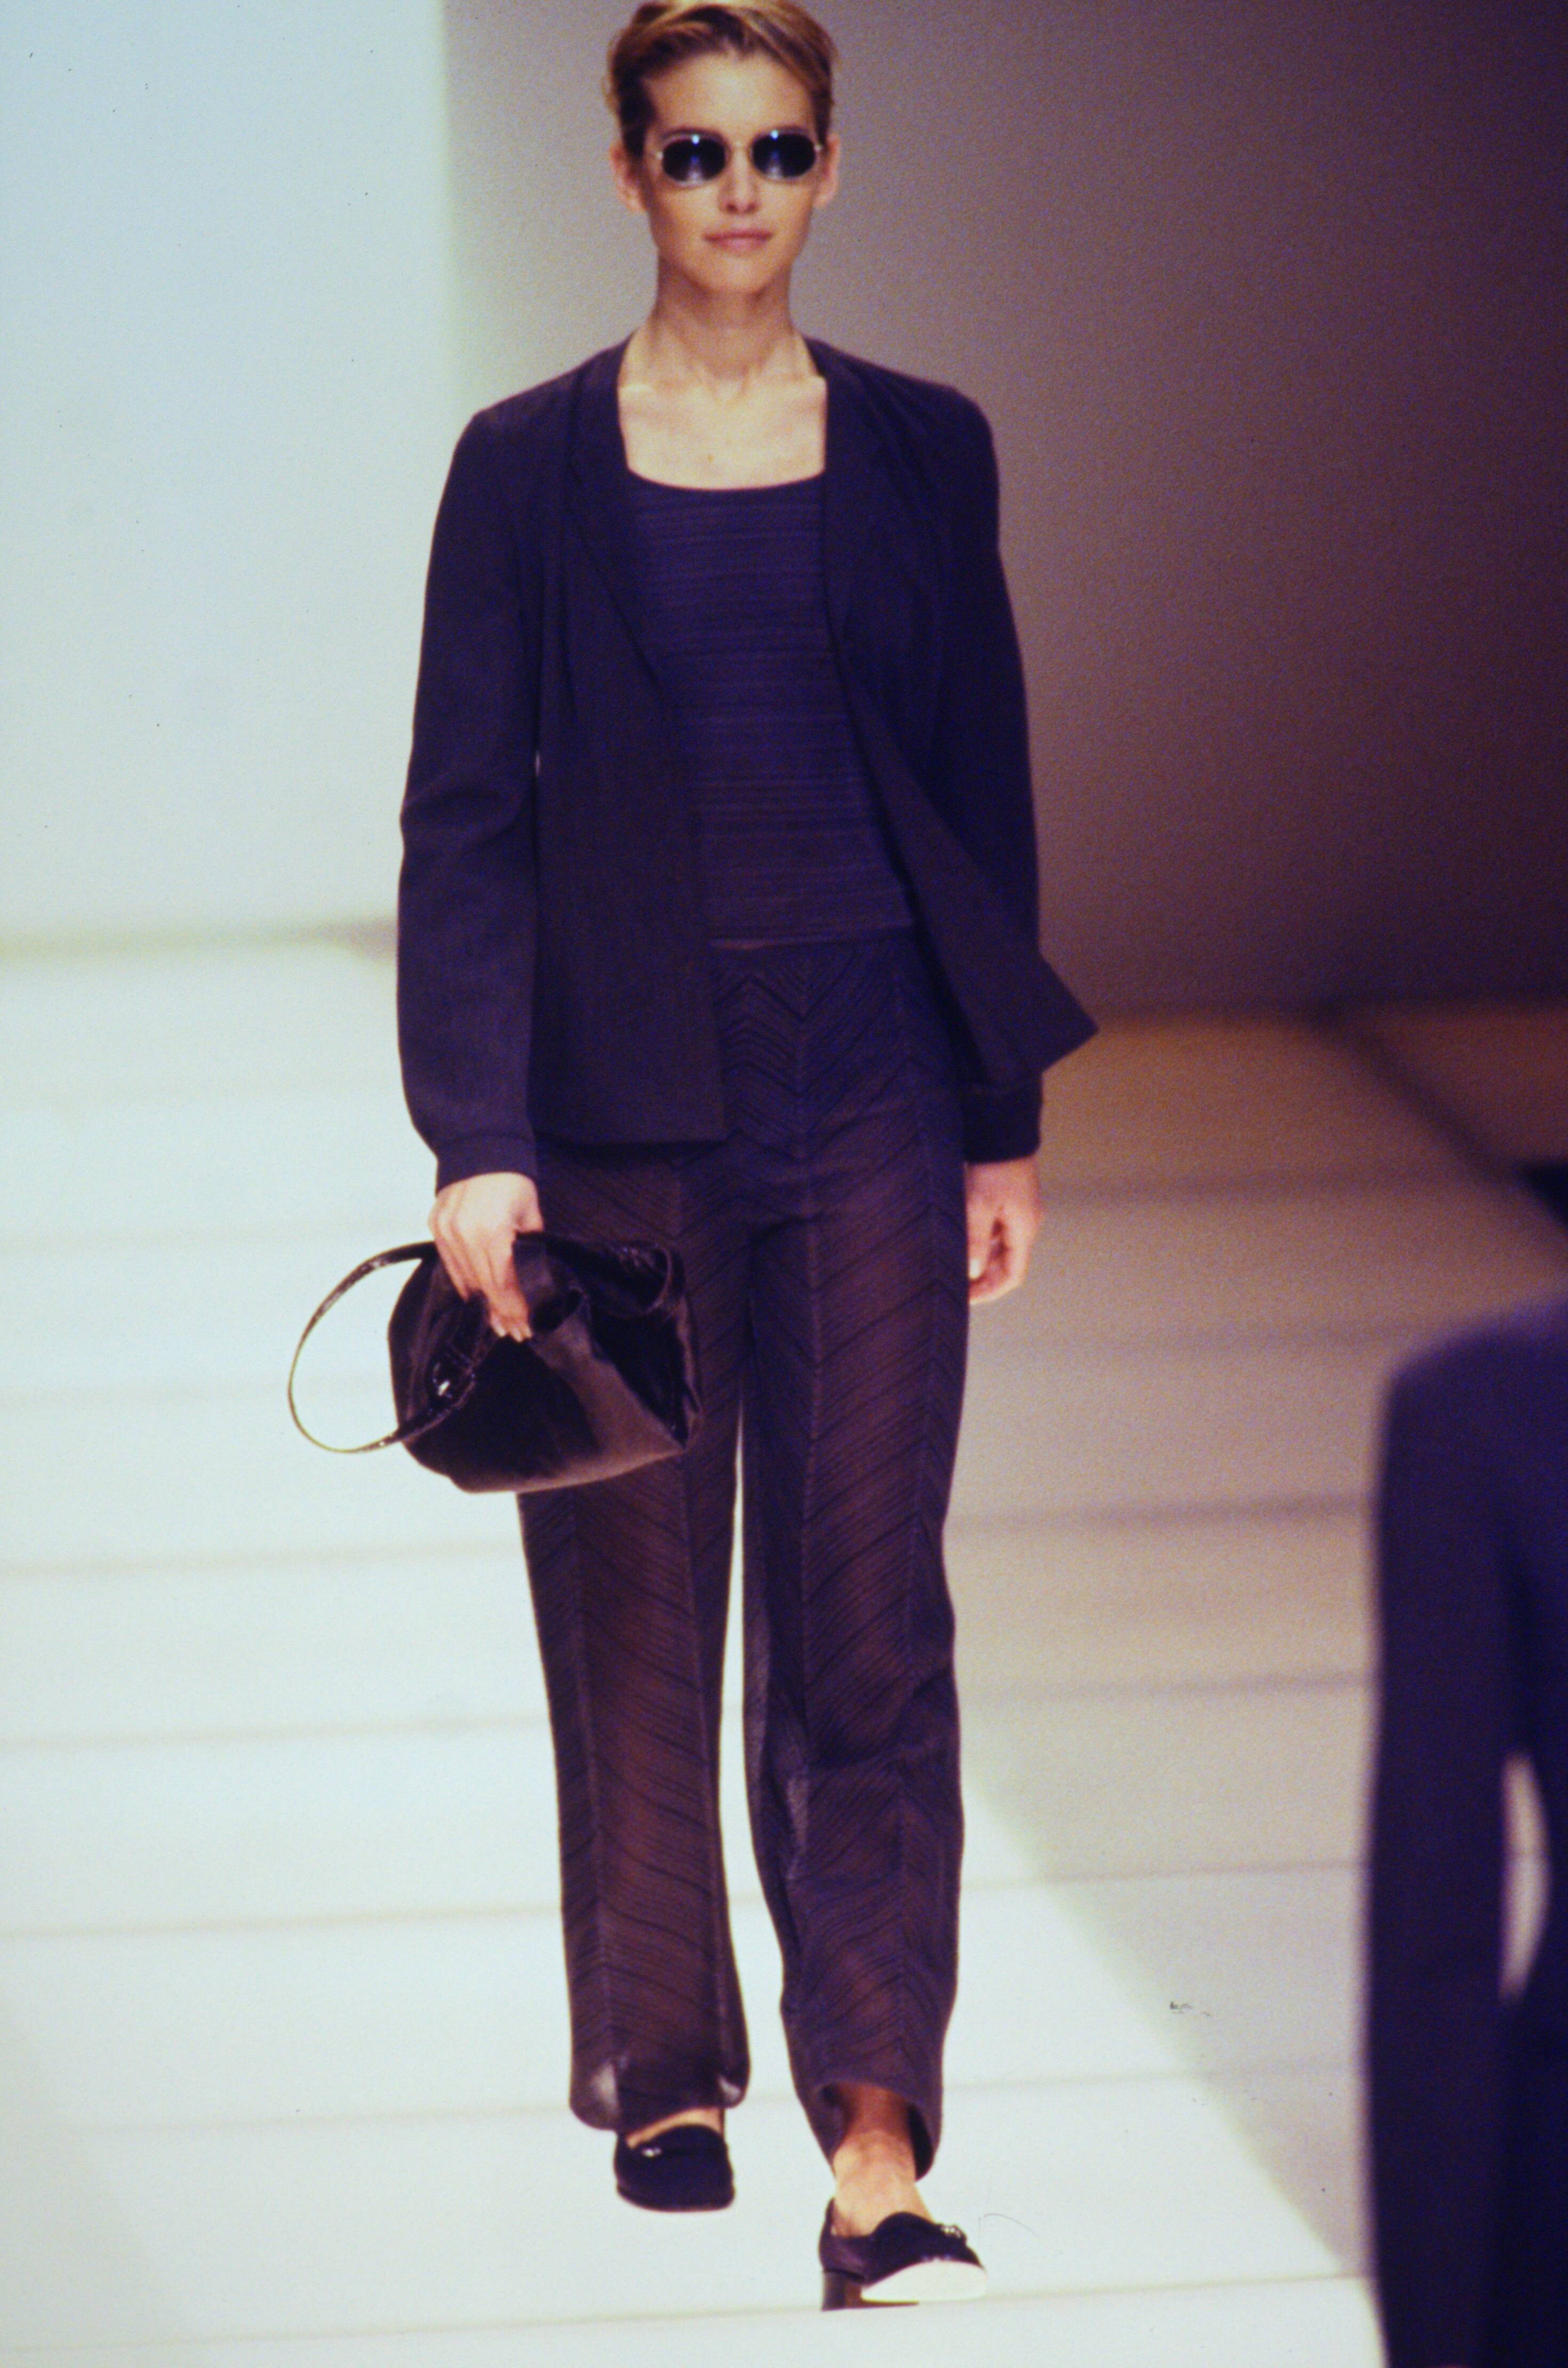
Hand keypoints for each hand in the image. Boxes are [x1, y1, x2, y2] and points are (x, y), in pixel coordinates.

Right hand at [429, 1170, 543, 1340]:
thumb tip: (533, 1280)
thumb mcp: (530, 1214)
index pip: (504, 1282)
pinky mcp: (436, 1226)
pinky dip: (463, 1282)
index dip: (514, 1308)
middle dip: (501, 1313)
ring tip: (497, 1322)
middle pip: (484, 1285)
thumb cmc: (512, 1181)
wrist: (480, 1150)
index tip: (524, 1327)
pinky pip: (449, 1264)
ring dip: (481, 1302)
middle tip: (513, 1333)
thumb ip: (531, 1247)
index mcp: (493, 1231)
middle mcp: (465, 1234)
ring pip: (465, 1278)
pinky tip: (475, 1296)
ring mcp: (447, 1230)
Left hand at [964, 1156, 1040, 1304]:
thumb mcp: (979, 1204)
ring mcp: (1017, 1211)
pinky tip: (958, 1239)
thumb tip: (972, 1273)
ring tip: (952, 1264)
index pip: (1013, 1275)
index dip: (989, 1291)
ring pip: (998, 1246)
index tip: (965, 1298)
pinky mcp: (1006, 1199)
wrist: (1001, 1127)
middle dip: (981, 1277)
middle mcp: (1025, 1223)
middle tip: (953, 1285)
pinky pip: (993, 1228)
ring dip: (978, 1257)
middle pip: (1006, 1263)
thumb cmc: (992, 1164)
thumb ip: (975, 1240)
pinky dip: (978, 1239)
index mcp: (1024, 1228)